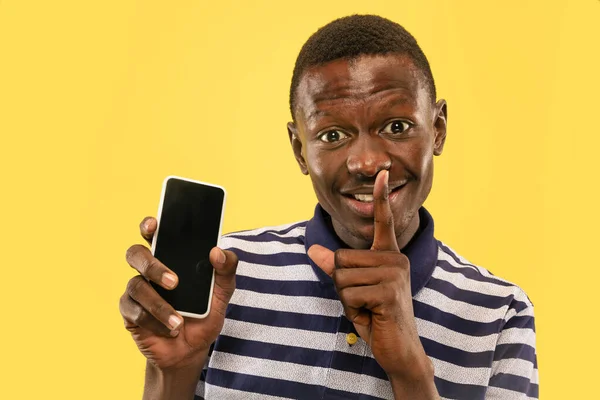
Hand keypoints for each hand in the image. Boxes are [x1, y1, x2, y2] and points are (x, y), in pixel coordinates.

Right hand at [119, 217, 237, 370]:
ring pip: (137, 285)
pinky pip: (134, 311)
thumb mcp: (223, 292)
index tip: (154, 225)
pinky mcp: (130, 312)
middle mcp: (149, 269)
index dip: (149, 225)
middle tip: (174, 282)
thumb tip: (217, 252)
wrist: (192, 350)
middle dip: (152, 265)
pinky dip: (155, 321)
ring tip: (178, 321)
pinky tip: (170, 329)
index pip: (154, 233)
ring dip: (159, 304)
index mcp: (170, 257)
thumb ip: (226, 269)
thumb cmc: (204, 314)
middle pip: (136, 254)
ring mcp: (138, 290)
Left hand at [308, 170, 436, 395]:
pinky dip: (352, 310)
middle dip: (341, 285)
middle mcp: (395, 260)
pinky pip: (349, 294)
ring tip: (368, 309)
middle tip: (363, 301)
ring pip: (341, 277)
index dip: (380, 198)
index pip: (383, 222)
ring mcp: (394, 275)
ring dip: (346, 299)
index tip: (382, 173)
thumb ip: (336, 268)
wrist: (399, 350)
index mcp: (388, 256)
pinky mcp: (389, 293)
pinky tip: (372, 317)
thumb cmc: (376, 317)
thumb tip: (313, 249)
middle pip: (341, 258)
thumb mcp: (352, 289)